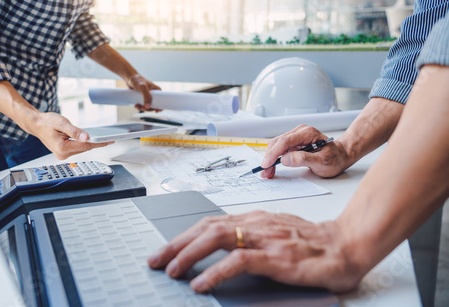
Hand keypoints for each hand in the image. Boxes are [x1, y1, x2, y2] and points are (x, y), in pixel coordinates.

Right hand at [32, 112, 112, 159]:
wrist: (36, 124)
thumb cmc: (47, 122)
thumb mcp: (62, 123)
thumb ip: (75, 131)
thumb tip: (87, 137)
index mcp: (62, 148)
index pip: (86, 146)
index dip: (99, 143)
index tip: (109, 141)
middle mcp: (62, 154)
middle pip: (84, 148)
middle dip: (94, 142)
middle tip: (106, 137)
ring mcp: (62, 155)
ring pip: (81, 149)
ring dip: (87, 143)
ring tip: (96, 136)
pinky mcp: (63, 153)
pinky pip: (77, 148)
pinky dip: (82, 143)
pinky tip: (85, 138)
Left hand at [128, 74, 161, 110]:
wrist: (129, 78)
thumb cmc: (137, 80)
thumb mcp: (143, 87)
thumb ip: (146, 97)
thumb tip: (148, 107)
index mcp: (157, 91)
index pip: (161, 101)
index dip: (160, 107)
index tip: (156, 111)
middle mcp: (153, 94)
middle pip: (154, 105)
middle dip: (148, 108)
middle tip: (143, 108)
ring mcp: (147, 96)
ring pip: (148, 106)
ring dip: (143, 108)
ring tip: (138, 106)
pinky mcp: (142, 98)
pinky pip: (143, 105)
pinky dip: (139, 106)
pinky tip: (136, 105)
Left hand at [147, 211, 360, 292]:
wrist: (346, 244)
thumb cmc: (313, 243)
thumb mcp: (275, 234)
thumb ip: (251, 237)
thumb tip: (224, 249)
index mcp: (254, 219)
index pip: (210, 223)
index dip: (185, 236)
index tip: (166, 249)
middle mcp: (255, 223)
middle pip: (207, 228)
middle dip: (177, 244)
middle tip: (156, 260)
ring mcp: (265, 238)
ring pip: (217, 239)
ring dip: (189, 254)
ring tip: (171, 270)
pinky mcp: (277, 256)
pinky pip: (239, 261)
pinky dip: (216, 271)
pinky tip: (202, 283)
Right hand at [260, 125, 350, 177]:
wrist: (341, 156)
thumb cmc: (335, 158)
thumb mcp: (323, 161)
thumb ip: (304, 159)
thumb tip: (286, 159)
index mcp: (307, 133)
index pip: (285, 141)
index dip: (273, 153)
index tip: (267, 164)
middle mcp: (300, 132)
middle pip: (277, 143)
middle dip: (269, 158)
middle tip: (265, 172)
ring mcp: (296, 137)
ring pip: (276, 146)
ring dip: (270, 159)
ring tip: (268, 172)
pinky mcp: (294, 143)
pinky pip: (280, 149)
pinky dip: (275, 158)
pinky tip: (273, 167)